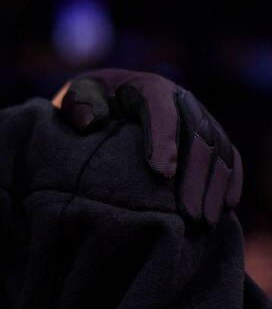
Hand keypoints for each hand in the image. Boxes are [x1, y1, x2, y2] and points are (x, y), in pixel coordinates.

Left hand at [58, 68, 241, 223]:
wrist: (106, 101)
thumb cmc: (90, 103)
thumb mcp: (78, 96)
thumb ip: (79, 104)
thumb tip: (89, 121)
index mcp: (148, 87)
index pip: (161, 110)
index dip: (163, 140)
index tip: (161, 174)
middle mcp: (181, 100)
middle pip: (198, 134)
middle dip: (195, 176)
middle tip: (188, 214)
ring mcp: (200, 117)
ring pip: (218, 149)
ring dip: (214, 186)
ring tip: (203, 221)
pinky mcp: (210, 135)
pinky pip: (230, 156)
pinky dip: (230, 181)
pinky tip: (225, 208)